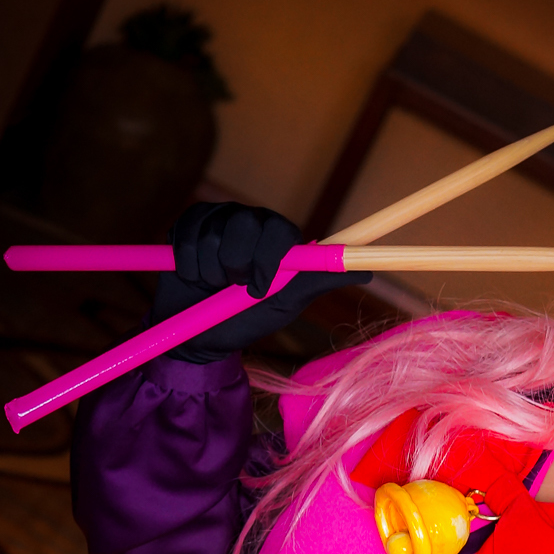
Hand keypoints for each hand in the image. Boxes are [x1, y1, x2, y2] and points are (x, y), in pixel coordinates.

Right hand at [151, 203, 371, 361]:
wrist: (197, 335)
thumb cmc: (245, 320)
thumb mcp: (285, 305)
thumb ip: (318, 282)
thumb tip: (367, 272)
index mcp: (278, 238)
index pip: (279, 230)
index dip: (266, 258)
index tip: (256, 288)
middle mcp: (252, 222)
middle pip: (244, 224)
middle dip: (235, 266)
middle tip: (232, 287)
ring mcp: (219, 218)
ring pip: (212, 233)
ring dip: (209, 270)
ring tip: (212, 285)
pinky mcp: (190, 222)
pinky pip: (186, 232)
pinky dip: (186, 263)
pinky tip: (191, 274)